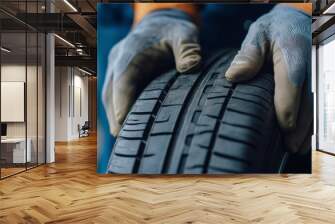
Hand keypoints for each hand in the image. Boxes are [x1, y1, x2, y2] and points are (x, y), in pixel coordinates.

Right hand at [102, 9, 200, 135]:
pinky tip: (129, 127)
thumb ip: (189, 48)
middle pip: (111, 95)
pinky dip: (119, 110)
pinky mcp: (120, 76)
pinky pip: (114, 96)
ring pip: (109, 98)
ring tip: (126, 140)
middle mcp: (118, 62)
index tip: (123, 126)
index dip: (121, 105)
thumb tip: (192, 66)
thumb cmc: (173, 30)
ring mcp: (116, 69)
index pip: (123, 82)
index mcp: (131, 53)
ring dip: (115, 117)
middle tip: (126, 142)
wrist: (160, 22)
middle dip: (116, 118)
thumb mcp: (184, 34)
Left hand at [225, 5, 311, 152]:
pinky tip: (301, 136)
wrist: (295, 22)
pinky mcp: (311, 83)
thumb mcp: (258, 34)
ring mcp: (311, 77)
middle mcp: (307, 69)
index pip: (291, 85)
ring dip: (306, 129)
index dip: (288, 109)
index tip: (283, 128)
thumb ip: (248, 54)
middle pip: (306, 102)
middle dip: (299, 127)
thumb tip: (235, 75)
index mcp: (292, 56)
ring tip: (296, 148)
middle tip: (289, 148)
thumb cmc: (274, 30)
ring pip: (312, 107)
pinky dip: (308, 122)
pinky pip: (312, 105)